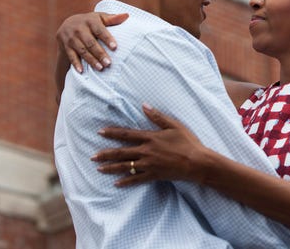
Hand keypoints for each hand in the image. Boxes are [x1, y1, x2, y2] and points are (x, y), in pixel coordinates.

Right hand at [56, 12, 127, 72]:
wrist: (68, 24)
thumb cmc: (90, 22)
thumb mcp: (100, 18)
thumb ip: (112, 19)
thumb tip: (127, 15)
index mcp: (90, 21)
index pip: (99, 30)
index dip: (107, 38)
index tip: (115, 47)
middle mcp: (79, 29)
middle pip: (90, 42)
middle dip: (100, 53)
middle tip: (109, 63)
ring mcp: (71, 38)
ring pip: (82, 50)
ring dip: (91, 60)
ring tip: (100, 68)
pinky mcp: (65, 45)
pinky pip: (71, 55)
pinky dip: (76, 63)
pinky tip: (81, 71)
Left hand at [92, 104, 207, 185]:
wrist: (196, 162)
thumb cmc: (187, 142)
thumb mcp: (174, 125)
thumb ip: (157, 116)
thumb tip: (144, 105)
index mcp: (150, 138)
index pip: (127, 134)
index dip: (113, 132)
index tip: (100, 132)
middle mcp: (146, 151)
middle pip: (122, 152)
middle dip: (106, 154)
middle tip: (92, 156)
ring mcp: (149, 165)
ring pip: (126, 166)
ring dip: (111, 167)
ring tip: (99, 168)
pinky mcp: (153, 175)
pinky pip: (136, 179)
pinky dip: (126, 182)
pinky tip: (116, 184)